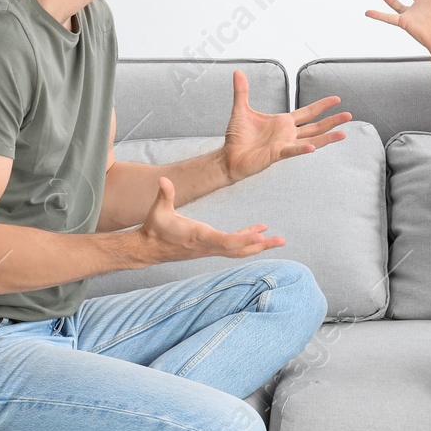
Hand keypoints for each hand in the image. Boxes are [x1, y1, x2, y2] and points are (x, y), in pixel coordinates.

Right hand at [135, 177, 285, 263]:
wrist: (149, 249)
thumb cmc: (155, 228)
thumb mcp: (157, 210)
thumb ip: (164, 194)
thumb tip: (164, 179)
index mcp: (199, 236)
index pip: (225, 241)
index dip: (243, 240)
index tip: (260, 237)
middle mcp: (208, 246)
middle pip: (239, 250)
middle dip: (260, 245)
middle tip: (281, 241)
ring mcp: (210, 249)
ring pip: (239, 251)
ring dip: (259, 245)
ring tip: (278, 240)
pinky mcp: (210, 248)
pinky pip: (234, 247)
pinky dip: (248, 240)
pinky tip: (259, 232)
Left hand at [221, 70, 351, 181]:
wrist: (229, 156)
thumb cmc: (237, 137)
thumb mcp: (241, 109)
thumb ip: (242, 91)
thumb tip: (238, 72)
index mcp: (283, 122)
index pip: (307, 112)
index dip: (322, 105)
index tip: (336, 99)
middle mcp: (288, 133)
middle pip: (315, 126)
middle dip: (332, 120)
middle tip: (349, 115)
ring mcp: (284, 144)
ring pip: (311, 139)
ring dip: (327, 137)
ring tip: (343, 134)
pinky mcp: (277, 154)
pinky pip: (292, 150)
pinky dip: (302, 148)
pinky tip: (313, 146)